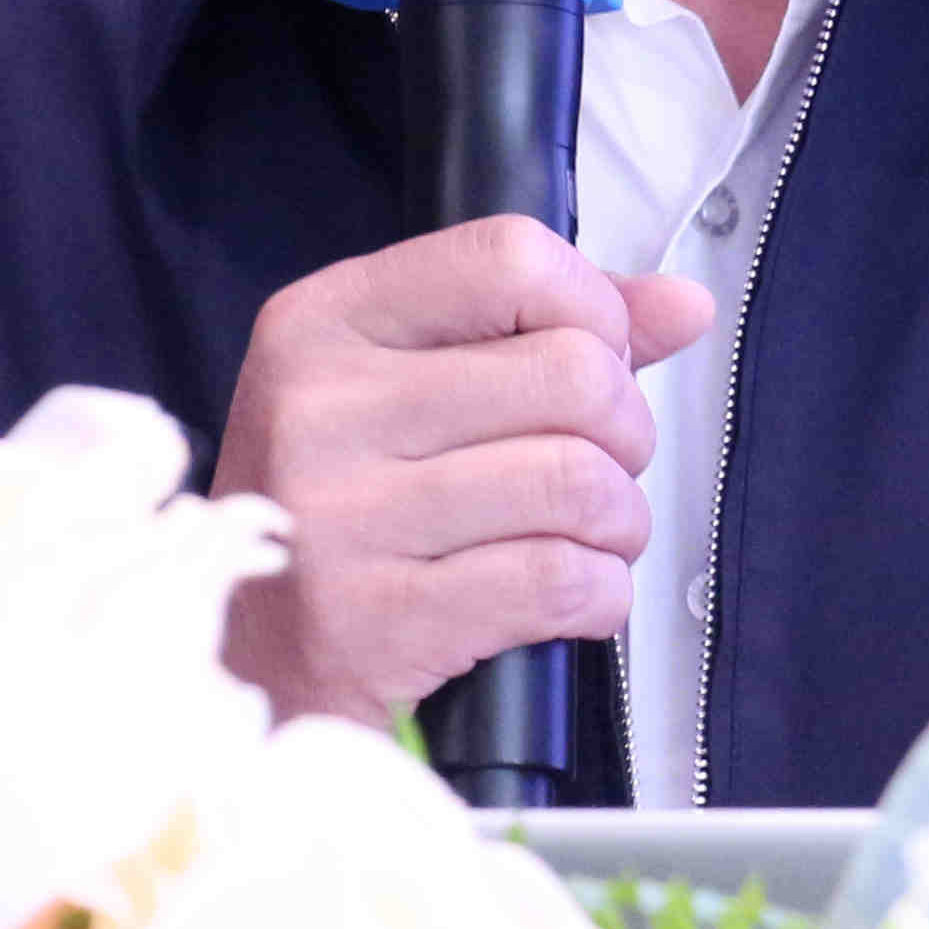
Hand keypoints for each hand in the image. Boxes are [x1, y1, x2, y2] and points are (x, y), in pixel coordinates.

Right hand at [210, 217, 718, 729]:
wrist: (245, 669)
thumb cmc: (341, 516)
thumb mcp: (404, 391)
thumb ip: (544, 332)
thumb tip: (683, 307)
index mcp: (320, 323)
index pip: (510, 258)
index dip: (592, 310)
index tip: (593, 360)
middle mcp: (318, 407)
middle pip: (570, 372)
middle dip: (624, 431)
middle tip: (600, 466)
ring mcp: (339, 516)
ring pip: (578, 480)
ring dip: (619, 520)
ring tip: (590, 535)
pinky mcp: (374, 621)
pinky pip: (559, 580)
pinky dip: (601, 593)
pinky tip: (573, 594)